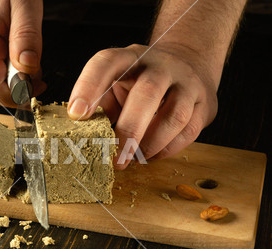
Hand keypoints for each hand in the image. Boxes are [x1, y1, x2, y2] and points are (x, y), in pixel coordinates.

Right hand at [0, 0, 45, 106]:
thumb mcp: (25, 5)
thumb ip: (27, 37)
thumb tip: (27, 69)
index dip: (19, 93)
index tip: (36, 80)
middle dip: (19, 83)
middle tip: (31, 59)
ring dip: (11, 78)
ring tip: (15, 50)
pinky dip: (2, 74)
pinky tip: (4, 53)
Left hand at [67, 43, 217, 168]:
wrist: (188, 65)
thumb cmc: (139, 83)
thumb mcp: (115, 84)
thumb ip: (101, 105)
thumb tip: (85, 138)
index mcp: (129, 58)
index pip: (106, 63)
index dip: (89, 86)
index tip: (76, 114)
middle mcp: (160, 65)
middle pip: (148, 92)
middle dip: (129, 131)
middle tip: (116, 159)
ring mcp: (186, 83)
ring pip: (174, 116)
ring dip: (150, 145)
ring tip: (133, 158)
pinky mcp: (204, 103)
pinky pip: (188, 131)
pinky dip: (166, 149)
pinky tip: (150, 154)